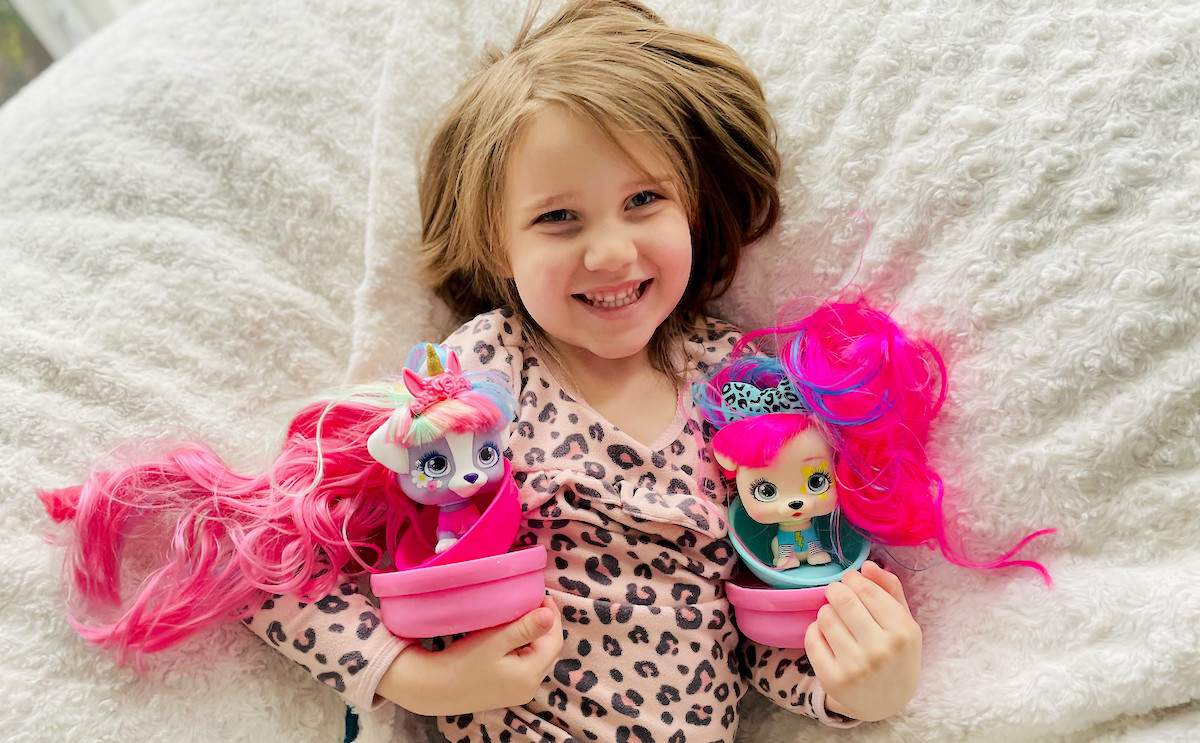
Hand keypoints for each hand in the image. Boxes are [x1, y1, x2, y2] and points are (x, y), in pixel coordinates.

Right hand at [377, 595, 563, 715]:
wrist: (434, 689)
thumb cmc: (462, 663)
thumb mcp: (494, 641)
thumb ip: (524, 628)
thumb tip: (549, 615)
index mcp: (530, 676)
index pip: (553, 641)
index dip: (551, 616)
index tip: (540, 594)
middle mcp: (529, 688)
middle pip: (547, 650)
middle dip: (544, 625)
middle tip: (532, 601)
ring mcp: (519, 691)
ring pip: (536, 656)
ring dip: (533, 635)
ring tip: (522, 614)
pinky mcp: (507, 691)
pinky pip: (525, 664)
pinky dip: (523, 647)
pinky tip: (512, 635)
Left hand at [805, 561, 921, 721]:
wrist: (886, 703)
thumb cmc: (896, 655)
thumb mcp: (904, 623)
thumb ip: (890, 590)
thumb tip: (867, 565)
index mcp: (902, 632)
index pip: (867, 590)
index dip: (853, 579)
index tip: (850, 579)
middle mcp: (880, 650)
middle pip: (843, 599)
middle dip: (836, 590)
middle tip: (837, 593)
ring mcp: (855, 667)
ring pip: (825, 616)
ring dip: (827, 610)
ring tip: (836, 616)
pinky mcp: (833, 679)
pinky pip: (812, 638)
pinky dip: (815, 630)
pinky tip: (826, 634)